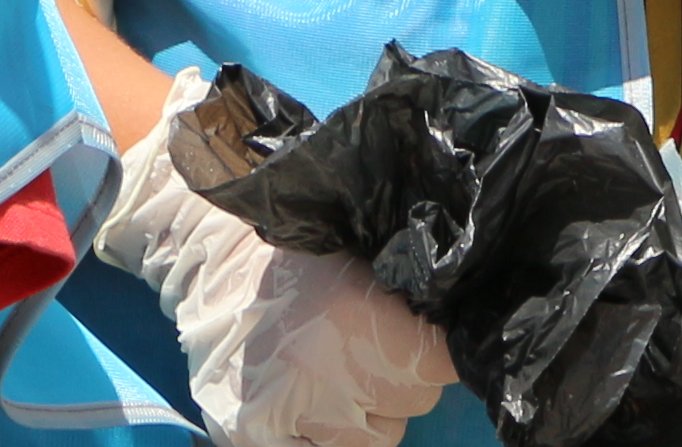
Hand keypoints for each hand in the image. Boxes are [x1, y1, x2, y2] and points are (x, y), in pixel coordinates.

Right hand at [96, 95, 462, 446]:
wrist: (213, 260)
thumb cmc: (303, 255)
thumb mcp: (368, 253)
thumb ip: (416, 295)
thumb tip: (468, 319)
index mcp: (362, 318)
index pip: (444, 363)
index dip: (441, 348)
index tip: (428, 335)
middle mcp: (330, 372)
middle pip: (415, 400)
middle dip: (406, 375)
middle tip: (375, 342)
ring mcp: (292, 411)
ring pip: (380, 435)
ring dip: (373, 409)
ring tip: (341, 367)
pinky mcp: (255, 436)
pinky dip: (328, 437)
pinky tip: (316, 402)